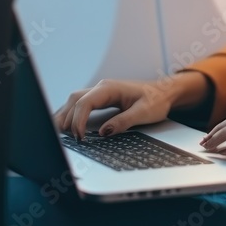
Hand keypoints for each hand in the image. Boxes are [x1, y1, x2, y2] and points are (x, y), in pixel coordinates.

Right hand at [54, 72, 209, 136]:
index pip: (85, 102)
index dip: (78, 120)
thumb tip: (103, 132)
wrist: (165, 92)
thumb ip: (123, 122)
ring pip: (75, 100)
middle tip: (66, 138)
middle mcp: (102, 88)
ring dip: (66, 115)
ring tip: (60, 133)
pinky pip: (82, 104)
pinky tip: (68, 124)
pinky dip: (73, 113)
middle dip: (67, 118)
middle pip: (75, 99)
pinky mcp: (102, 98)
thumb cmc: (156, 100)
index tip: (79, 136)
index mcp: (110, 88)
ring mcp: (101, 92)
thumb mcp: (143, 113)